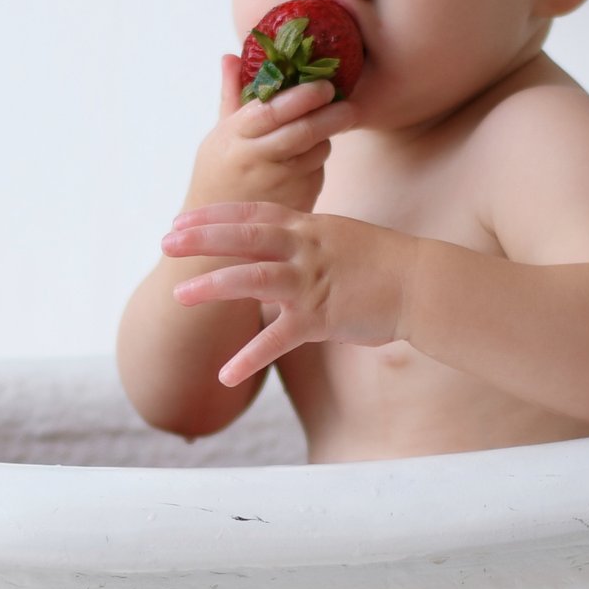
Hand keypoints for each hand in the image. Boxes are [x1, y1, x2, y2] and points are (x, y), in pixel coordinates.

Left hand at [161, 204, 419, 386]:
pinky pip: (278, 340)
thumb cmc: (385, 263)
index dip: (214, 215)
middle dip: (202, 237)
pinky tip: (225, 375)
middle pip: (245, 236)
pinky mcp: (321, 317)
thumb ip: (307, 241)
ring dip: (213, 286)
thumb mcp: (341, 237)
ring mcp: (311, 282)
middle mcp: (305, 248)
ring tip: (179, 296)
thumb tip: (280, 246)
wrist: (422, 284)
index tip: (180, 218)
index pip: (252, 214)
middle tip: (165, 241)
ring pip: (253, 278)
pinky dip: (250, 358)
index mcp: (308, 227)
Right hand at [185, 53, 357, 214]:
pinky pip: (319, 170)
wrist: (220, 234)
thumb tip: (231, 55)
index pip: (270, 111)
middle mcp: (256, 160)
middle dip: (331, 115)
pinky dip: (319, 158)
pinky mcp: (297, 201)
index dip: (301, 96)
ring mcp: (279, 184)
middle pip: (303, 132)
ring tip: (323, 127)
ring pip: (317, 150)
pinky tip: (308, 155)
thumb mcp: (219, 136)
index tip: (324, 85)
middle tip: (348, 104)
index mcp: (235, 137)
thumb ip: (231, 95)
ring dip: (327, 136)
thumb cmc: (220, 174)